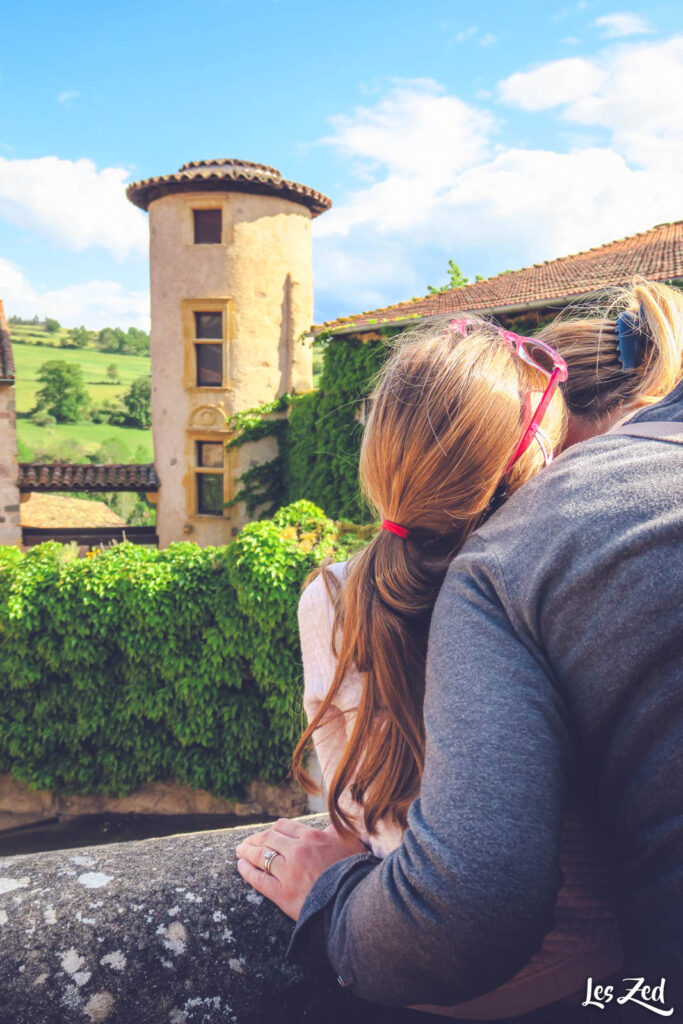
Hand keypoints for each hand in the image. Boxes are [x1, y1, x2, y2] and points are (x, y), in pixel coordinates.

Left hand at [235, 818, 367, 920]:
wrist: (354, 905)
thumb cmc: (356, 873)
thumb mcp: (352, 844)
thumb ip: (337, 832)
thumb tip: (332, 824)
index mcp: (313, 837)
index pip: (285, 827)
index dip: (274, 829)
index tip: (269, 833)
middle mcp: (298, 851)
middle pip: (269, 839)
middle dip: (256, 839)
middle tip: (247, 841)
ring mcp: (288, 872)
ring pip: (262, 857)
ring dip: (248, 852)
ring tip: (240, 851)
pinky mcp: (282, 894)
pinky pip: (259, 880)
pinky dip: (247, 872)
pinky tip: (241, 867)